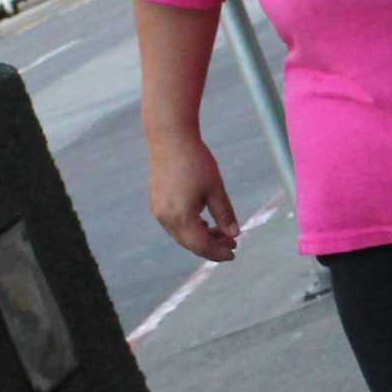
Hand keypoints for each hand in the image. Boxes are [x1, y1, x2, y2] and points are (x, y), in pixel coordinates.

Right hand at [147, 132, 240, 261]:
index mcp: (181, 217)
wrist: (170, 138)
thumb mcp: (215, 188)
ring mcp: (158, 210)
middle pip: (190, 243)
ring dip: (201, 237)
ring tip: (221, 232)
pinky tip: (203, 222)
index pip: (201, 246)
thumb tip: (235, 234)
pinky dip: (190, 227)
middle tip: (232, 243)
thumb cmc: (195, 161)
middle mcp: (165, 218)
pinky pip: (174, 224)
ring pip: (181, 234)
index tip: (234, 253)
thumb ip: (225, 214)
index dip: (218, 253)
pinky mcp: (156, 202)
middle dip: (211, 246)